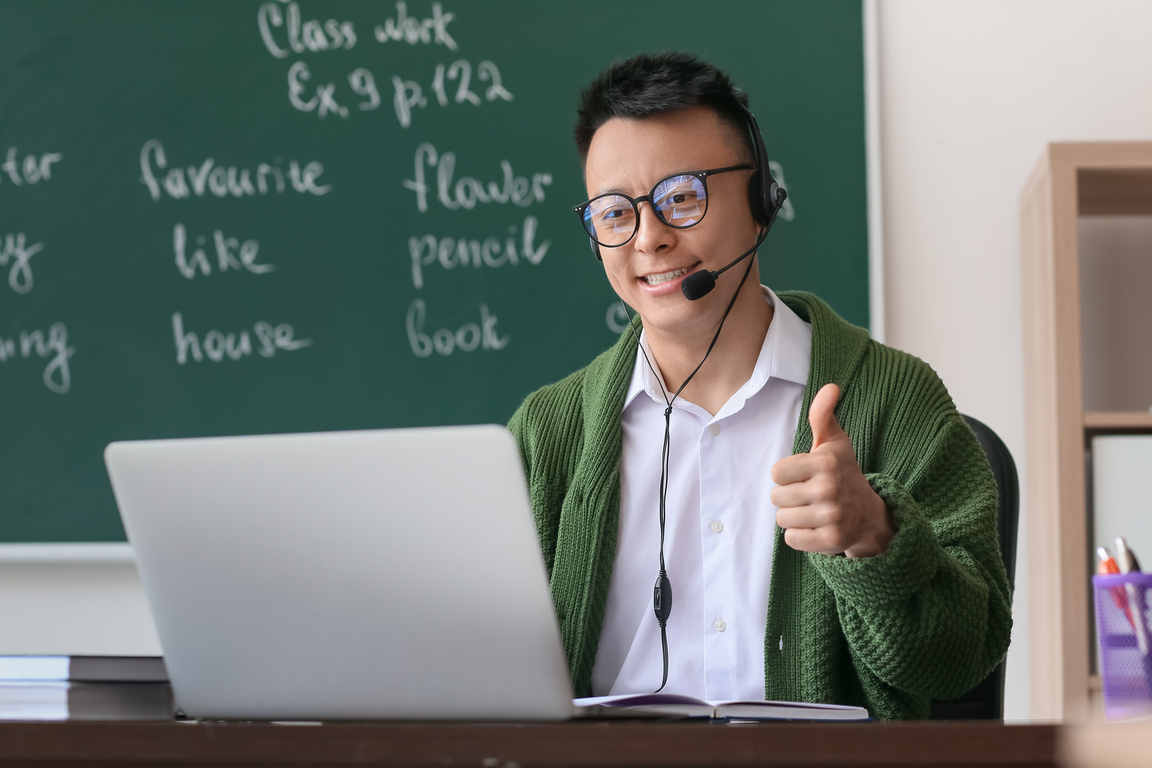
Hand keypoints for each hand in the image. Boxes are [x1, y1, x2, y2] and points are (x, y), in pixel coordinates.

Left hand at [770, 383, 893, 557]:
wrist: (870, 515)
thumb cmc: (843, 474)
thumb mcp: (834, 443)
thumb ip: (823, 415)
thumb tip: (831, 385)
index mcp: (825, 463)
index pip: (775, 473)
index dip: (787, 475)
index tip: (806, 475)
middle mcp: (829, 489)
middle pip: (776, 497)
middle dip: (789, 497)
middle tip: (812, 495)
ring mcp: (831, 517)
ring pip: (782, 519)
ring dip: (794, 517)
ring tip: (814, 511)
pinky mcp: (831, 541)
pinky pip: (791, 539)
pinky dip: (800, 536)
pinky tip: (817, 527)